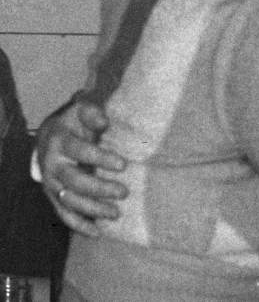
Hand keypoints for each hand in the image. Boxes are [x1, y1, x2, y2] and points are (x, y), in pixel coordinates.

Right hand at [36, 100, 127, 235]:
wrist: (49, 135)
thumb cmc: (74, 122)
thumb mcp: (82, 110)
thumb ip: (93, 114)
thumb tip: (104, 121)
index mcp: (60, 141)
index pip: (80, 151)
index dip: (100, 158)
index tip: (123, 164)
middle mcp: (52, 165)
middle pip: (74, 181)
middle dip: (99, 188)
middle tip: (124, 192)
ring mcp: (51, 183)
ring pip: (69, 200)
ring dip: (92, 209)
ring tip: (116, 213)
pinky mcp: (53, 196)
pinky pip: (64, 214)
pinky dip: (79, 225)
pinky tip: (97, 233)